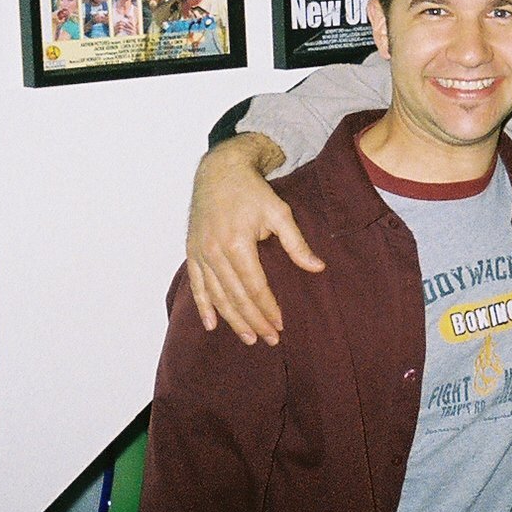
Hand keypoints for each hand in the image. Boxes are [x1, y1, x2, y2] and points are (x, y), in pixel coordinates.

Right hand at [183, 134, 324, 344]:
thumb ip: (297, 243)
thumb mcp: (280, 212)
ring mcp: (200, 253)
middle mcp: (215, 252)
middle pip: (236, 296)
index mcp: (237, 243)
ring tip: (248, 338)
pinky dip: (203, 306)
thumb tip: (318, 268)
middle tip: (269, 340)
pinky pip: (197, 285)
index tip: (280, 325)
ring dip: (233, 320)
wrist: (219, 171)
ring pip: (217, 295)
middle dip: (254, 321)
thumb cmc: (252, 191)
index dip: (267, 308)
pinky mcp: (192, 251)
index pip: (255, 287)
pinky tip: (212, 324)